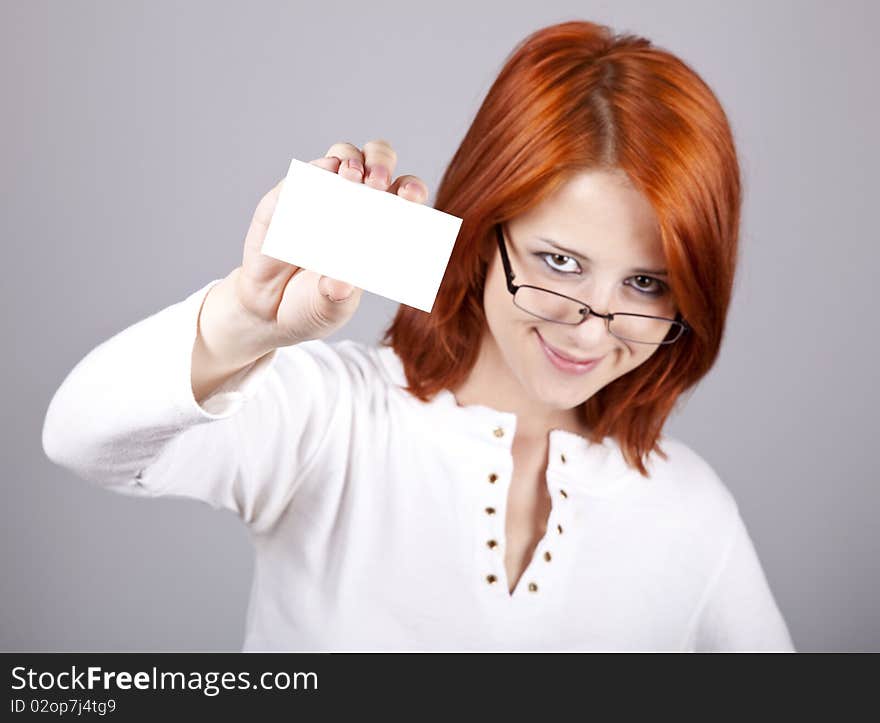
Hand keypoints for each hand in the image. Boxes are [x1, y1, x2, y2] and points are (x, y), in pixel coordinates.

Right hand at [233, 139, 429, 344]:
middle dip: (380, 163)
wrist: (269, 311)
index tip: (410, 198)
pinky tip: (314, 186)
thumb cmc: (314, 304)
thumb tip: (340, 283)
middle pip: (377, 163)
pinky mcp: (287, 198)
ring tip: (349, 178)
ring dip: (349, 161)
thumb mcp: (331, 308)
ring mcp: (321, 197)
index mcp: (380, 228)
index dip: (412, 190)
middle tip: (375, 183)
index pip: (404, 197)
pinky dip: (311, 176)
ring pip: (342, 157)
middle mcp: (355, 205)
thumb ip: (337, 297)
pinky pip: (301, 177)